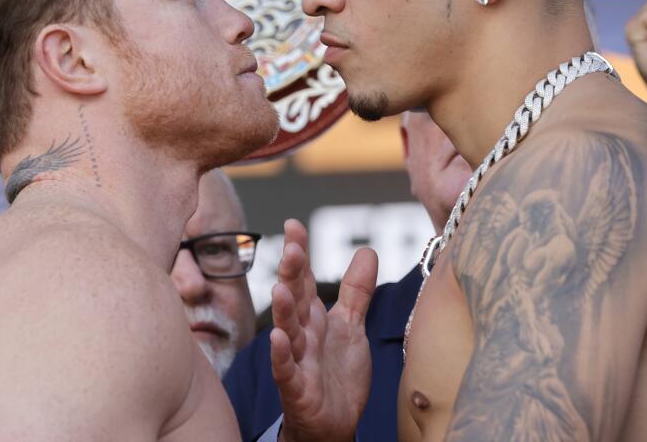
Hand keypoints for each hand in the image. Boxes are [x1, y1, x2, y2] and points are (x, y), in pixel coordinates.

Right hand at [271, 219, 376, 441]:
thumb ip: (357, 291)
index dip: (300, 253)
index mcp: (315, 318)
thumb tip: (367, 250)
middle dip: (293, 274)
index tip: (293, 225)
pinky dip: (282, 355)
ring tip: (281, 288)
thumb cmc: (338, 375)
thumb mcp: (352, 327)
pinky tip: (279, 338)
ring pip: (288, 332)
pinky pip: (287, 371)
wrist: (334, 424)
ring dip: (284, 311)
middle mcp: (303, 335)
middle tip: (293, 248)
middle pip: (296, 300)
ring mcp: (298, 362)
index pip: (305, 280)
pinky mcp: (297, 390)